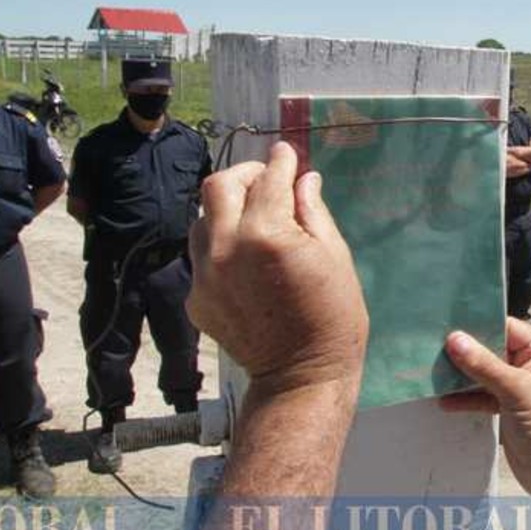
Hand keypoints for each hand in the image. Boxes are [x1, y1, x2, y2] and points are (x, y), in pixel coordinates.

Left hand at [188, 142, 368, 397]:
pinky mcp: (196, 298)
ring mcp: (204, 275)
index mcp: (266, 234)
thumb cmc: (333, 316)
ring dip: (227, 209)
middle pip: (219, 186)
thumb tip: (304, 179)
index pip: (270, 179)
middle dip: (245, 174)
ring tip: (254, 219)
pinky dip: (222, 246)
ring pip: (203, 219)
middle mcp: (226, 248)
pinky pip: (202, 256)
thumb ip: (312, 211)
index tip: (286, 153)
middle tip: (266, 179)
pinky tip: (245, 260)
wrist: (301, 377)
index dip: (281, 161)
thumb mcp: (334, 256)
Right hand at [441, 318, 530, 497]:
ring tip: (433, 372)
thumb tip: (455, 340)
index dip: (478, 327)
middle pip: (492, 350)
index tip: (447, 326)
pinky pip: (483, 396)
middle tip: (432, 348)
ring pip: (485, 374)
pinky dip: (466, 398)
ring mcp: (520, 387)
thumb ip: (484, 365)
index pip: (506, 328)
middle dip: (465, 352)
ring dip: (461, 376)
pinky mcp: (509, 408)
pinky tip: (445, 401)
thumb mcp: (517, 391)